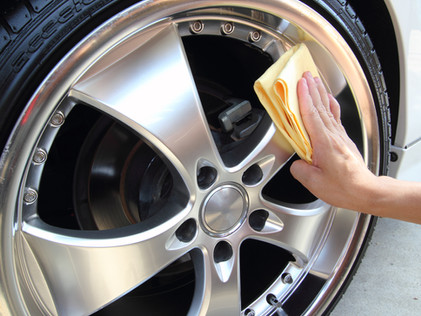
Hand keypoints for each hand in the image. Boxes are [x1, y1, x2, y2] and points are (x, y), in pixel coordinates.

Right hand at [290, 72, 376, 209]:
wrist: (365, 191)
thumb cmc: (343, 187)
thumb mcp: (314, 183)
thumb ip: (300, 170)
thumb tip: (296, 164)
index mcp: (324, 143)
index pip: (312, 115)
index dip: (304, 98)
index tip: (300, 84)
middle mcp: (333, 136)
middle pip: (321, 107)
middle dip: (312, 89)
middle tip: (306, 75)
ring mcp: (340, 136)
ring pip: (328, 110)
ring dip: (321, 94)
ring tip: (316, 81)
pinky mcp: (343, 140)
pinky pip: (335, 117)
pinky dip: (330, 105)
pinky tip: (328, 100)